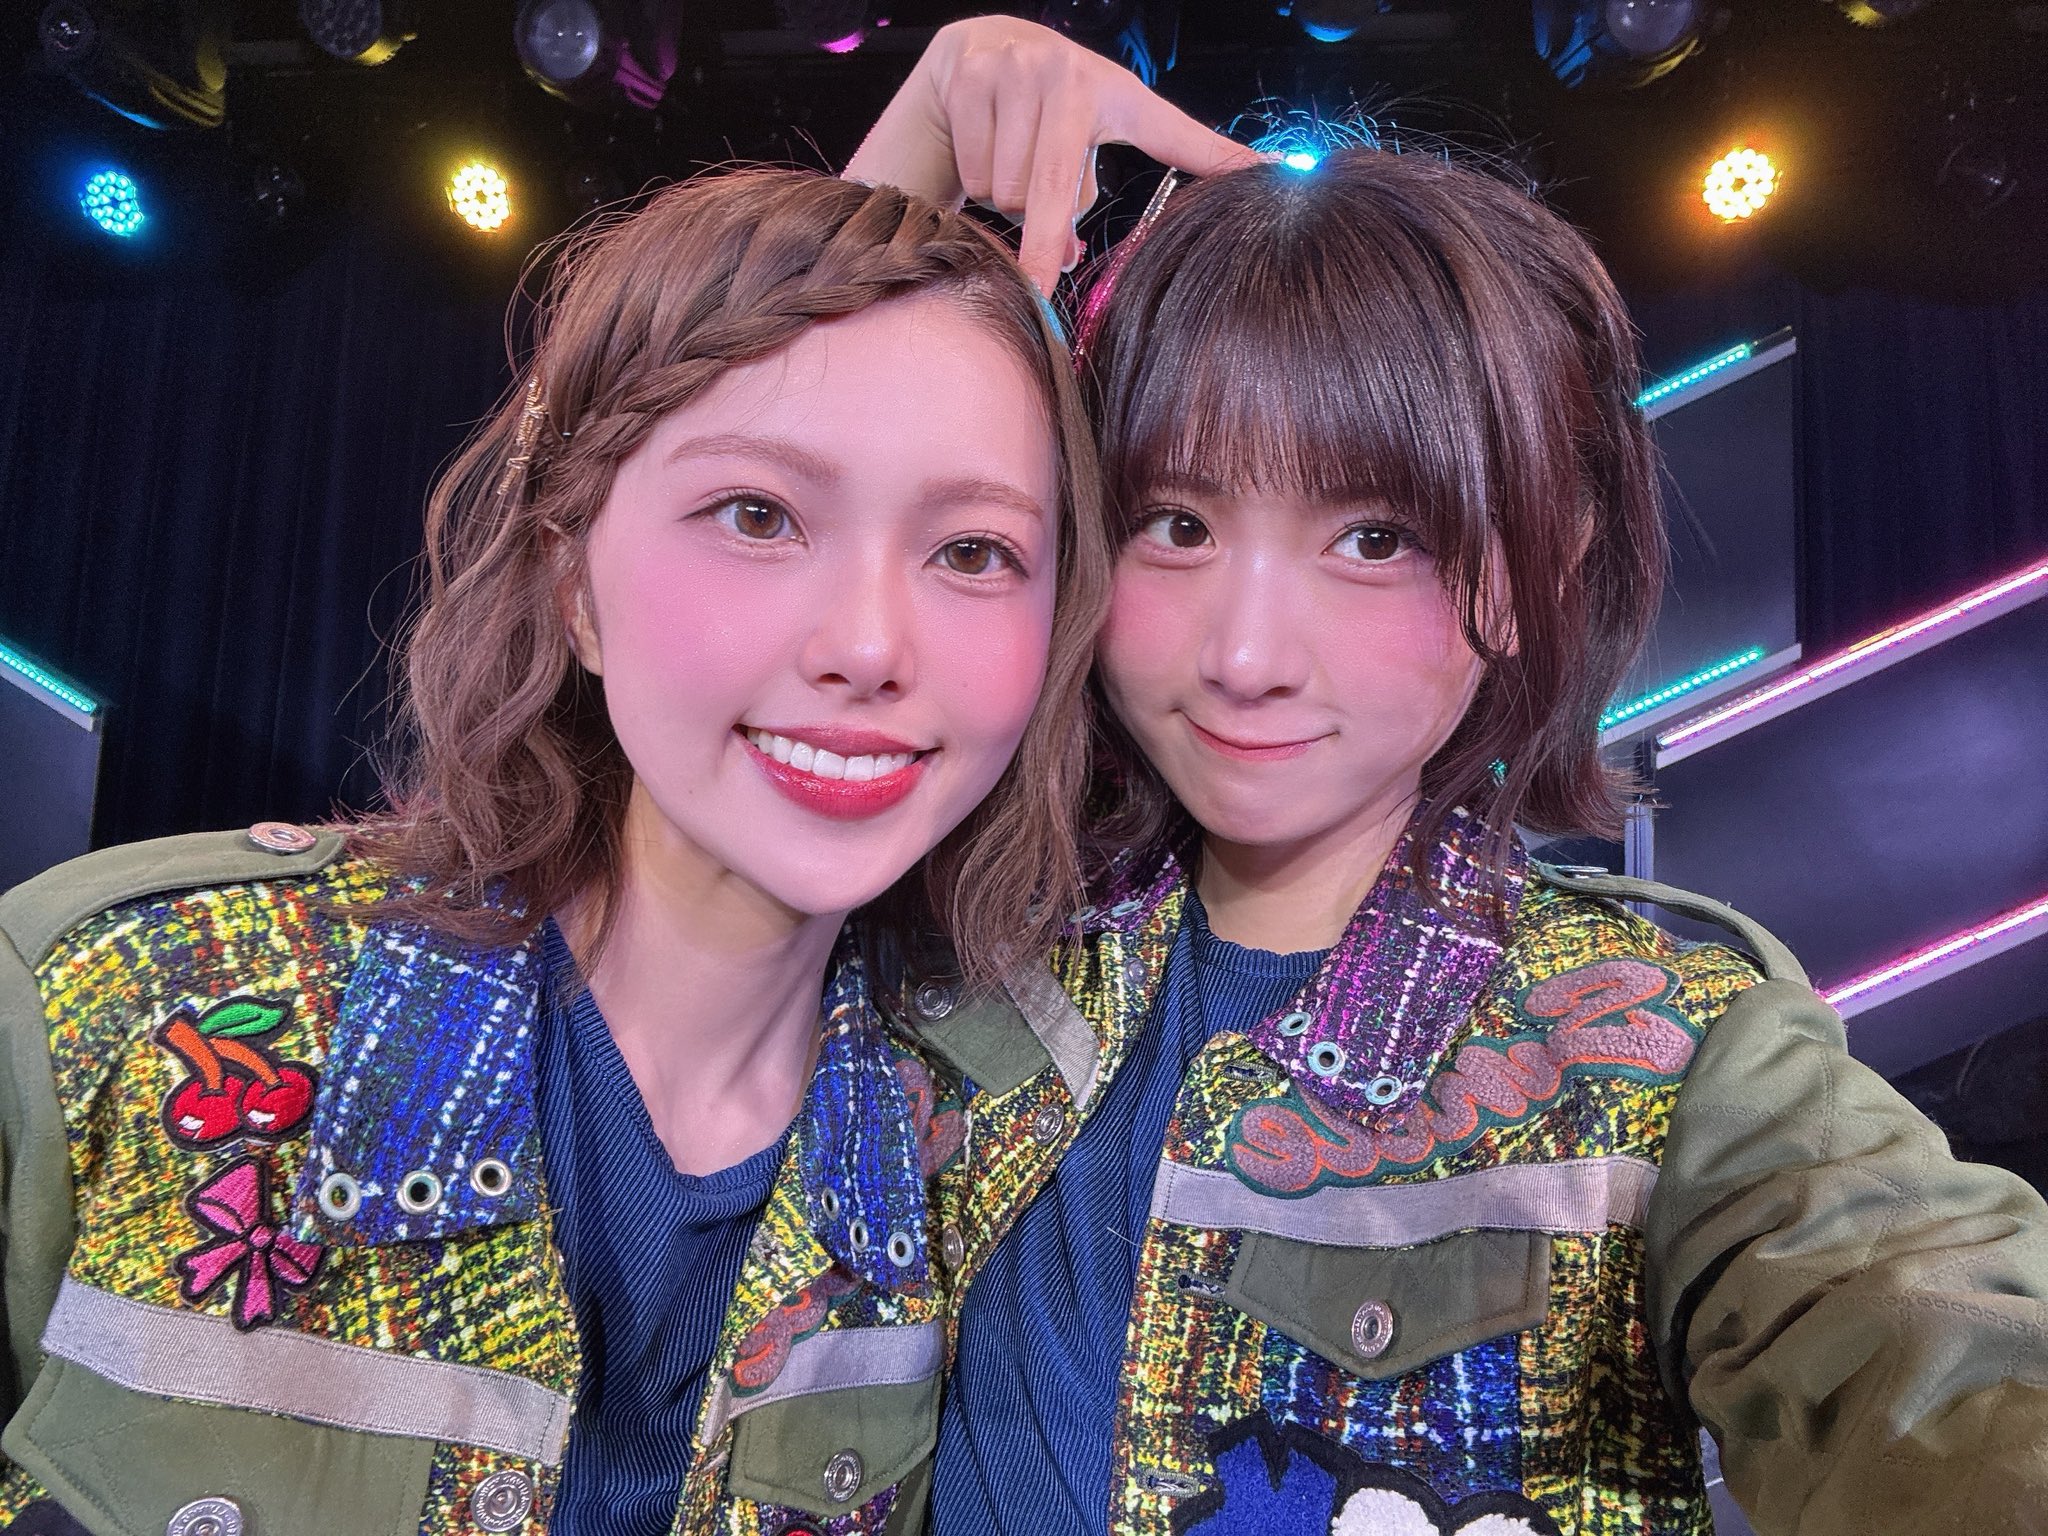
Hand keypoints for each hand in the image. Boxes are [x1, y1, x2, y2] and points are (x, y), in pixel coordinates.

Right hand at [845, 17, 1260, 294]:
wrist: (965, 57)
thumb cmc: (1034, 118)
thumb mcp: (1075, 149)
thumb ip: (1081, 205)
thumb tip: (1066, 265)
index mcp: (1115, 93)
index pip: (1173, 134)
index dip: (1221, 159)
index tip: (1273, 176)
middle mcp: (1070, 70)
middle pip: (1055, 195)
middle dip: (1038, 221)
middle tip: (1032, 197)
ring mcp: (1017, 68)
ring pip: (1010, 188)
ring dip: (1002, 195)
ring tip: (1004, 157)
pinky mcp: (970, 76)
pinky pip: (974, 172)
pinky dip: (970, 178)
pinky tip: (975, 144)